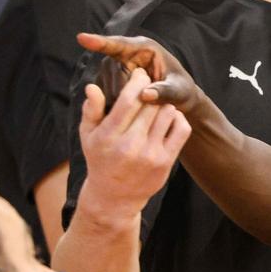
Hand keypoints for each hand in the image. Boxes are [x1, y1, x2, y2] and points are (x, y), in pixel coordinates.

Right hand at [77, 33, 203, 113]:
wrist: (178, 100)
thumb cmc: (182, 90)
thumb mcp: (179, 91)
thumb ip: (165, 92)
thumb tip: (145, 95)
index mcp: (146, 48)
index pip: (120, 45)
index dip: (101, 42)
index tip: (82, 38)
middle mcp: (128, 55)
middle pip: (111, 71)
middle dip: (124, 90)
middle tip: (147, 101)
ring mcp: (118, 67)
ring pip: (106, 85)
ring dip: (120, 99)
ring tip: (144, 104)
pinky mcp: (113, 81)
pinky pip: (106, 94)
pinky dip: (115, 104)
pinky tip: (132, 110)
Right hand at [77, 68, 190, 219]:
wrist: (114, 197)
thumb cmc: (100, 159)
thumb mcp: (89, 136)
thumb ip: (92, 110)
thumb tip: (93, 86)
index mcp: (109, 136)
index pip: (129, 100)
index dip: (137, 81)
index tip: (139, 74)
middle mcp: (130, 145)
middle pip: (150, 103)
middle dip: (150, 91)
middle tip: (148, 88)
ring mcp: (150, 154)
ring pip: (167, 112)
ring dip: (163, 104)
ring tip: (155, 105)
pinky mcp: (166, 161)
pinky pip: (181, 128)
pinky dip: (177, 118)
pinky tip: (167, 118)